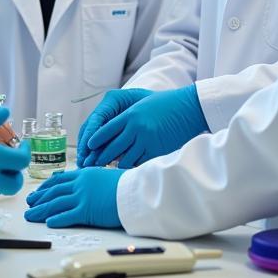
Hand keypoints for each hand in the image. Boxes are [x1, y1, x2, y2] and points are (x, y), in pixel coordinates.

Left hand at [23, 168, 124, 228]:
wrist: (136, 191)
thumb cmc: (127, 184)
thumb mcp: (106, 176)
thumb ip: (94, 181)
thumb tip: (90, 187)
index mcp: (84, 174)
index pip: (59, 180)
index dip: (46, 187)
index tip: (38, 191)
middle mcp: (80, 184)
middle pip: (53, 192)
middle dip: (39, 198)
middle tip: (29, 203)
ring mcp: (82, 197)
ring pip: (55, 204)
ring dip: (40, 210)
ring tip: (30, 215)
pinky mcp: (86, 211)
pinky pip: (67, 216)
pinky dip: (56, 219)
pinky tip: (48, 222)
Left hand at [81, 84, 207, 167]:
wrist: (188, 108)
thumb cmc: (166, 104)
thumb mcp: (142, 104)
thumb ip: (128, 116)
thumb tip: (114, 129)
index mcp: (130, 115)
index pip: (106, 130)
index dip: (96, 139)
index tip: (89, 146)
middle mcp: (136, 128)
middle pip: (112, 147)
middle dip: (100, 157)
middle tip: (91, 165)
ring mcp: (146, 140)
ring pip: (124, 159)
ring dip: (115, 166)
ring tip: (106, 172)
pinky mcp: (157, 150)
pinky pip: (140, 163)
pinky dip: (132, 168)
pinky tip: (126, 173)